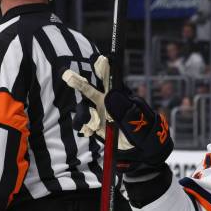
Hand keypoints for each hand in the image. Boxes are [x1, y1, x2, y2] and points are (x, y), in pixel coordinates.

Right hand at [62, 56, 172, 180]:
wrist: (142, 151)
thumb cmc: (144, 131)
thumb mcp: (137, 120)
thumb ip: (124, 109)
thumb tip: (109, 95)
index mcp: (119, 97)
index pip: (110, 80)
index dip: (103, 69)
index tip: (99, 60)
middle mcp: (107, 103)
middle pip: (90, 91)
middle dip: (78, 83)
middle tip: (67, 75)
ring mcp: (100, 115)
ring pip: (84, 110)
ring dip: (86, 116)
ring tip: (95, 126)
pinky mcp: (96, 127)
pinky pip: (84, 124)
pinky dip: (86, 127)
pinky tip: (91, 132)